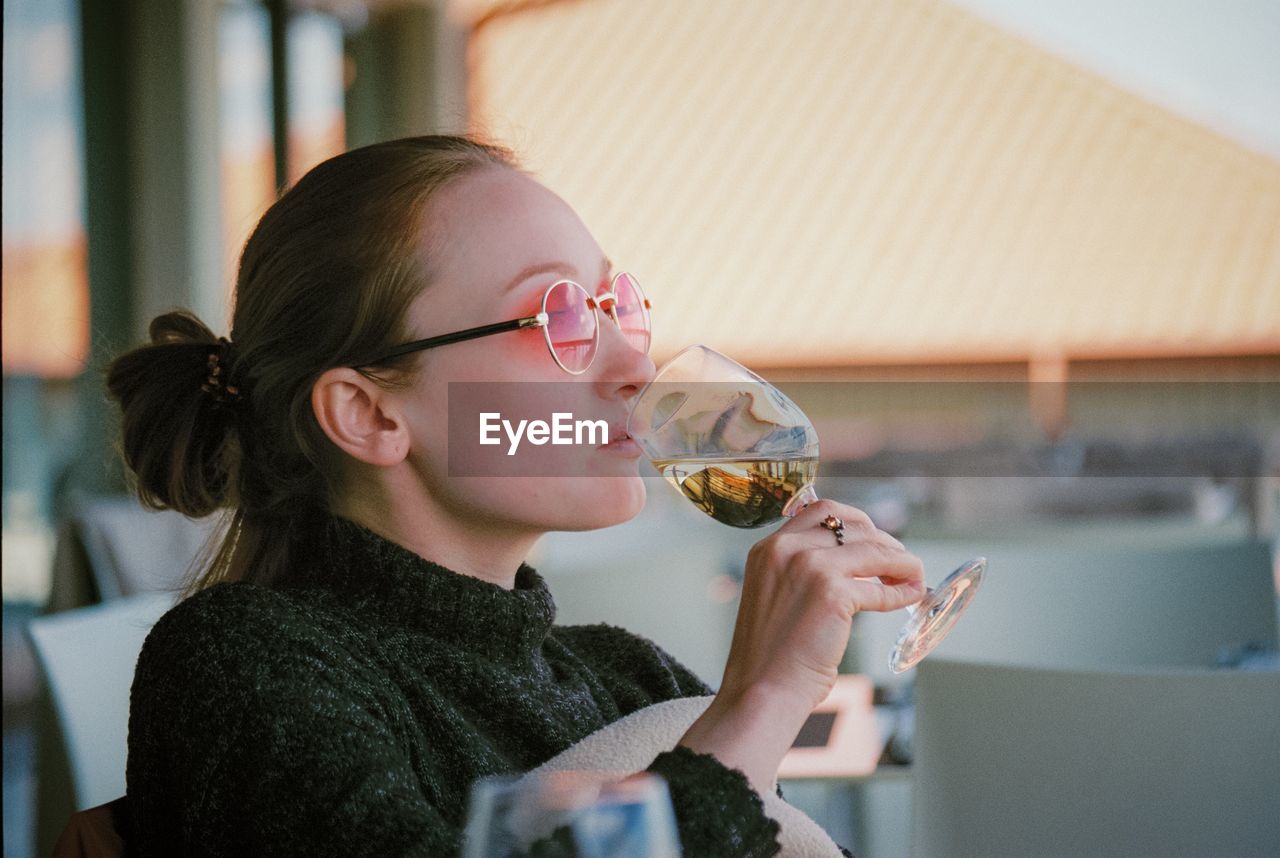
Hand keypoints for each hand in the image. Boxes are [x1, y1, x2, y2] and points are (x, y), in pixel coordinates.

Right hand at [678, 499, 924, 791]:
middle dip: (883, 540)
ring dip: (902, 563)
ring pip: (874, 550)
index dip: (856, 522)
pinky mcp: (833, 594)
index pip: (821, 512)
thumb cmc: (769, 655)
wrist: (761, 689)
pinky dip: (900, 594)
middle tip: (899, 561)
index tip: (873, 538)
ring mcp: (811, 567)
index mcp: (769, 548)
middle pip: (852, 525)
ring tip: (913, 578)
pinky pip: (880, 589)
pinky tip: (908, 599)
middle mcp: (787, 548)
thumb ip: (801, 572)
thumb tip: (854, 566)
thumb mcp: (774, 595)